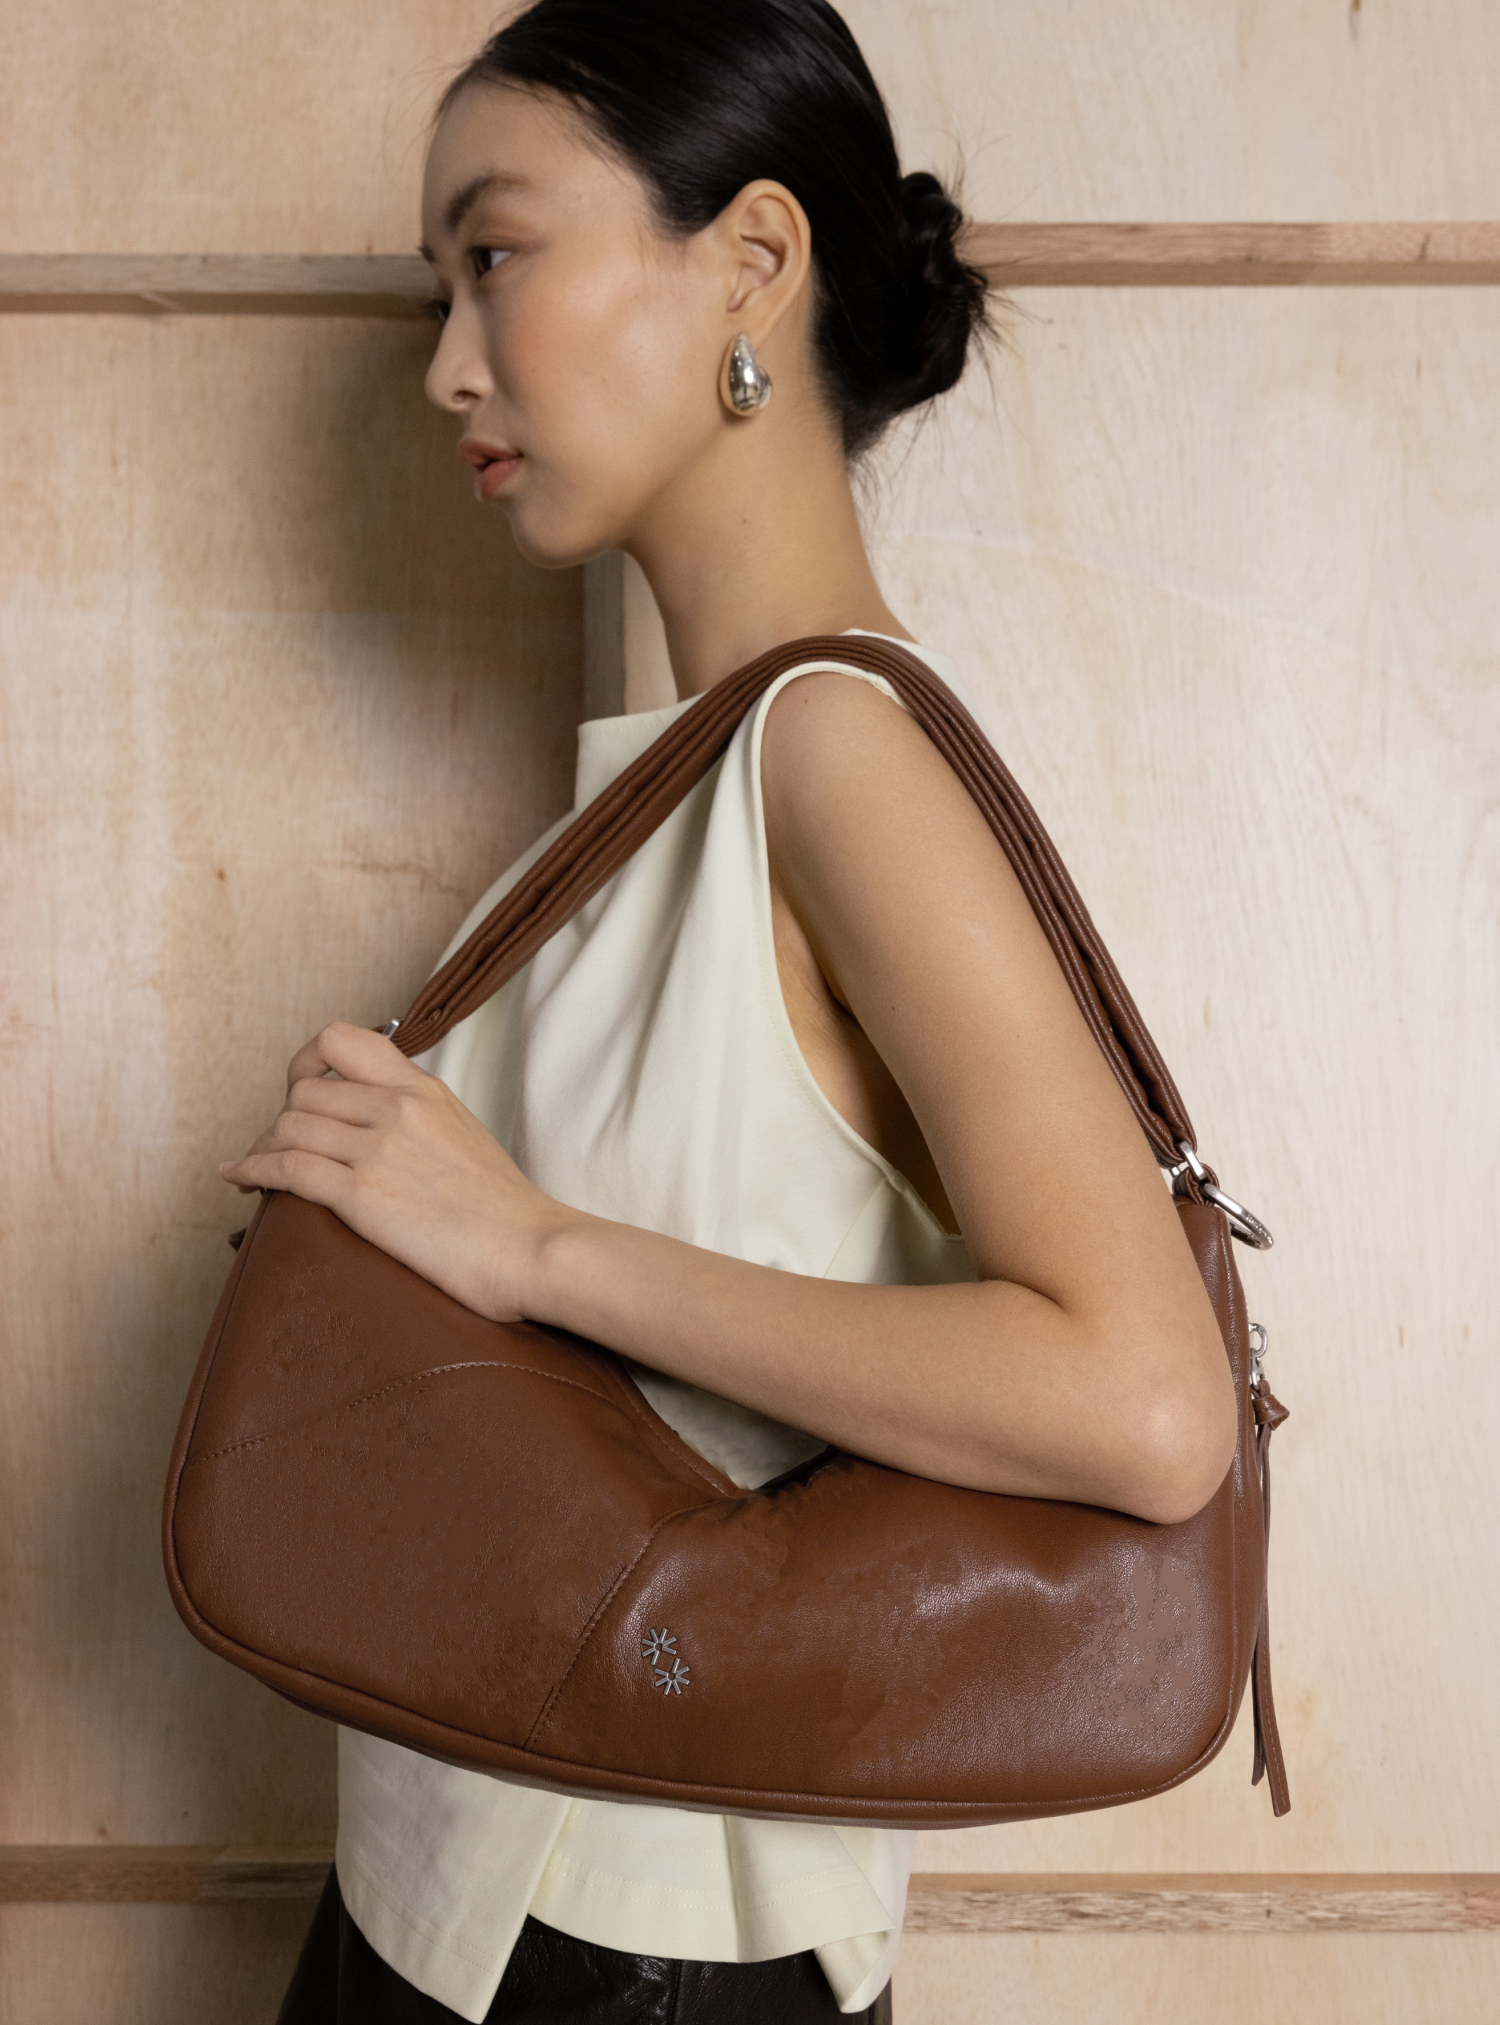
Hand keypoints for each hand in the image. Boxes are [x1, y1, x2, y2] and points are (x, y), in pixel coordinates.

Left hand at [220, 1021, 562, 1320]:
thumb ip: (419, 1116)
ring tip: (260, 1168)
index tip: (301, 1088)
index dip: (305, 1061)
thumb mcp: (464, 1133)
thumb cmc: (505, 1209)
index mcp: (423, 1089)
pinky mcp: (364, 1196)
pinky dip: (253, 1170)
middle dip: (281, 1119)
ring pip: (288, 1126)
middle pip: (303, 1090)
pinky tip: (241, 1179)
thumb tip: (378, 1120)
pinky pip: (287, 1169)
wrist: (531, 1248)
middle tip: (282, 1148)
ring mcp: (379, 1150)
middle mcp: (398, 1108)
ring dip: (265, 1148)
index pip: (342, 1040)